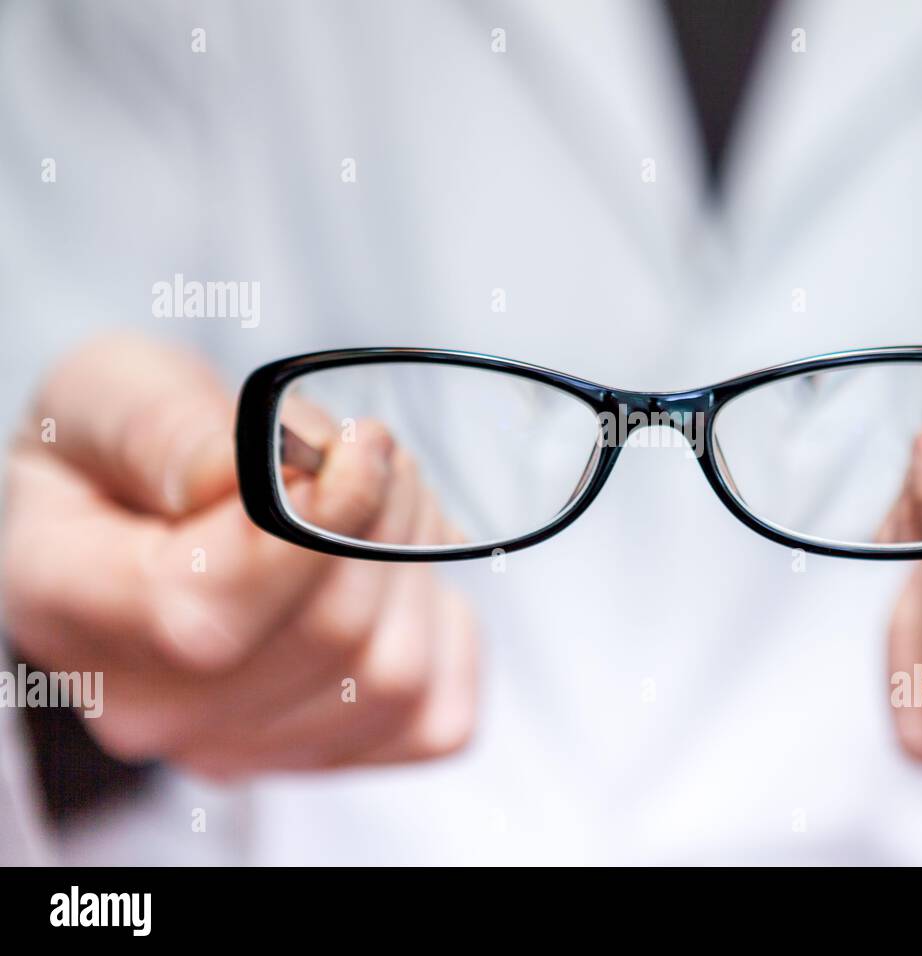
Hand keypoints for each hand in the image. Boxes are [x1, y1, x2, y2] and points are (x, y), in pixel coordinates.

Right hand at [0, 334, 476, 776]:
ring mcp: (240, 747)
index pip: (209, 611)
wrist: (139, 510)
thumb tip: (263, 472)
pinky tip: (397, 571)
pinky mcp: (325, 752)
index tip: (352, 444)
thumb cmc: (122, 447)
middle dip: (381, 515)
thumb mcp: (113, 392)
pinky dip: (442, 628)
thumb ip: (171, 429)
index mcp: (69, 607)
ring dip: (417, 559)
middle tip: (367, 447)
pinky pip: (434, 716)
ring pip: (392, 676)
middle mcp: (150, 708)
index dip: (314, 525)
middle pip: (328, 638)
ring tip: (381, 494)